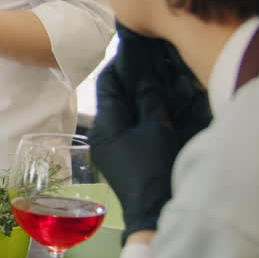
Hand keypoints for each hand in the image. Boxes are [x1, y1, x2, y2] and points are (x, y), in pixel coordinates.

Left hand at [89, 23, 211, 242]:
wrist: (155, 212)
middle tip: (148, 59)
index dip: (121, 63)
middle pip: (114, 96)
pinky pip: (129, 126)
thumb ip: (149, 100)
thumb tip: (145, 77)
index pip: (109, 83)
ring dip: (136, 95)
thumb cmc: (154, 169)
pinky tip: (156, 104)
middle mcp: (103, 133)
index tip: (134, 45)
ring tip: (154, 76)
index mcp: (105, 124)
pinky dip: (140, 112)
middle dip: (130, 78)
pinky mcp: (124, 156)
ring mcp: (112, 146)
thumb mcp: (156, 129)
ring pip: (122, 110)